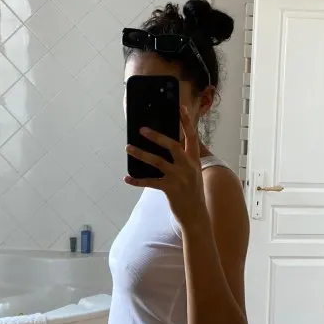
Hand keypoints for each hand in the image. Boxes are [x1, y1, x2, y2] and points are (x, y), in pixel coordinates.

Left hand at [125, 106, 206, 226]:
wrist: (196, 215)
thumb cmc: (191, 191)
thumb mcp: (192, 172)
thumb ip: (183, 158)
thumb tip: (166, 142)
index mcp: (194, 160)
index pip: (192, 136)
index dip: (186, 121)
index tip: (180, 108)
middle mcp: (189, 166)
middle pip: (173, 145)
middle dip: (157, 136)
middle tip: (142, 129)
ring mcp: (180, 178)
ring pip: (158, 162)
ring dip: (141, 154)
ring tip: (128, 147)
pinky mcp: (171, 189)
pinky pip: (150, 182)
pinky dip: (137, 180)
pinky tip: (127, 178)